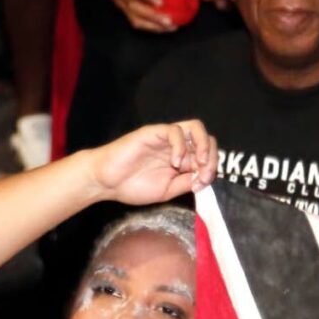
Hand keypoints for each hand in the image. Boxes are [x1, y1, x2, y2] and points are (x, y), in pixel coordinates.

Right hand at [86, 0, 175, 31]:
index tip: (160, 2)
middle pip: (135, 7)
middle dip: (153, 16)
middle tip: (169, 21)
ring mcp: (120, 1)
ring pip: (134, 18)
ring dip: (153, 26)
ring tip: (170, 27)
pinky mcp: (121, 8)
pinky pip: (134, 21)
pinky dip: (149, 27)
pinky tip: (162, 28)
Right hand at [88, 121, 216, 204]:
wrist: (106, 182)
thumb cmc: (133, 186)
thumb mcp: (167, 191)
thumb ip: (186, 183)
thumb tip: (204, 178)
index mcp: (182, 160)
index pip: (207, 155)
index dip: (211, 168)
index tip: (202, 184)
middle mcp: (176, 146)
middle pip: (206, 139)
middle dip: (212, 157)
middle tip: (204, 174)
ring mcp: (165, 138)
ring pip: (195, 128)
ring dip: (203, 145)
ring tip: (200, 162)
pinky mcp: (153, 132)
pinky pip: (175, 130)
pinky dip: (181, 146)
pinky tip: (175, 162)